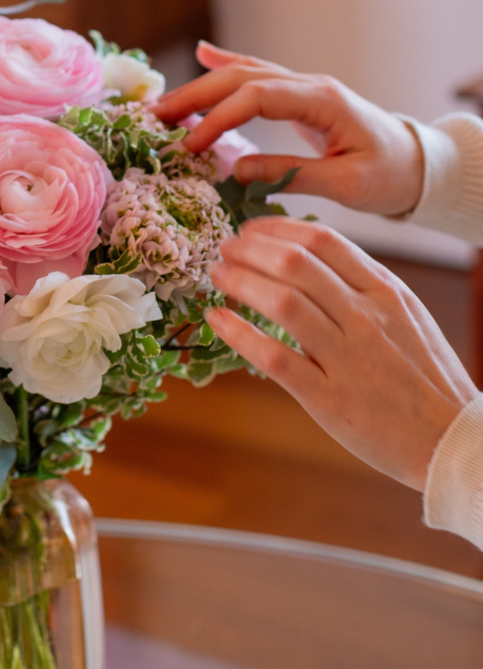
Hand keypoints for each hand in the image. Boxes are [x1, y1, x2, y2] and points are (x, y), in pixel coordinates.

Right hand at [152, 42, 423, 215]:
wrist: (418, 163)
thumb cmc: (389, 176)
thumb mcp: (346, 185)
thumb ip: (292, 176)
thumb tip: (235, 171)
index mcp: (323, 102)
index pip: (257, 98)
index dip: (217, 119)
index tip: (190, 148)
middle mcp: (310, 86)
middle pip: (241, 79)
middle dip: (194, 96)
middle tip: (155, 119)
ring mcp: (304, 88)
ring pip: (243, 75)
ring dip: (200, 87)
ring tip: (163, 106)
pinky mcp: (299, 98)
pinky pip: (256, 76)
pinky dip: (226, 66)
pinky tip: (202, 55)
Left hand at [205, 217, 476, 490]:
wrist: (450, 439)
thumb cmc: (423, 375)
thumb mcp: (405, 315)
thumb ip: (362, 286)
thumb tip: (309, 258)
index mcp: (385, 292)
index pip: (324, 241)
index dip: (278, 229)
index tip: (250, 229)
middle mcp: (366, 317)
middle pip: (296, 264)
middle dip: (250, 250)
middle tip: (224, 249)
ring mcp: (347, 357)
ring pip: (283, 302)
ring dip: (240, 282)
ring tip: (217, 276)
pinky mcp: (328, 397)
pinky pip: (275, 357)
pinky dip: (239, 334)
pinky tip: (217, 320)